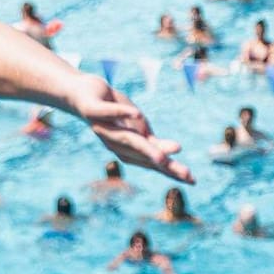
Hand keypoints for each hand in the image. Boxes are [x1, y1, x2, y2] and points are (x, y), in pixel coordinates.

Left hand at [72, 75, 192, 183]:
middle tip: (186, 175)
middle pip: (143, 156)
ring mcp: (103, 129)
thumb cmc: (112, 113)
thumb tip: (175, 150)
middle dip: (164, 166)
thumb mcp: (137, 127)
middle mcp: (116, 144)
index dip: (172, 172)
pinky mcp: (93, 111)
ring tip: (163, 157)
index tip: (193, 180)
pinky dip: (121, 114)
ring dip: (145, 148)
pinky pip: (108, 112)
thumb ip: (151, 141)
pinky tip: (137, 113)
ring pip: (126, 140)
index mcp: (129, 149)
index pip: (153, 163)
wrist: (80, 94)